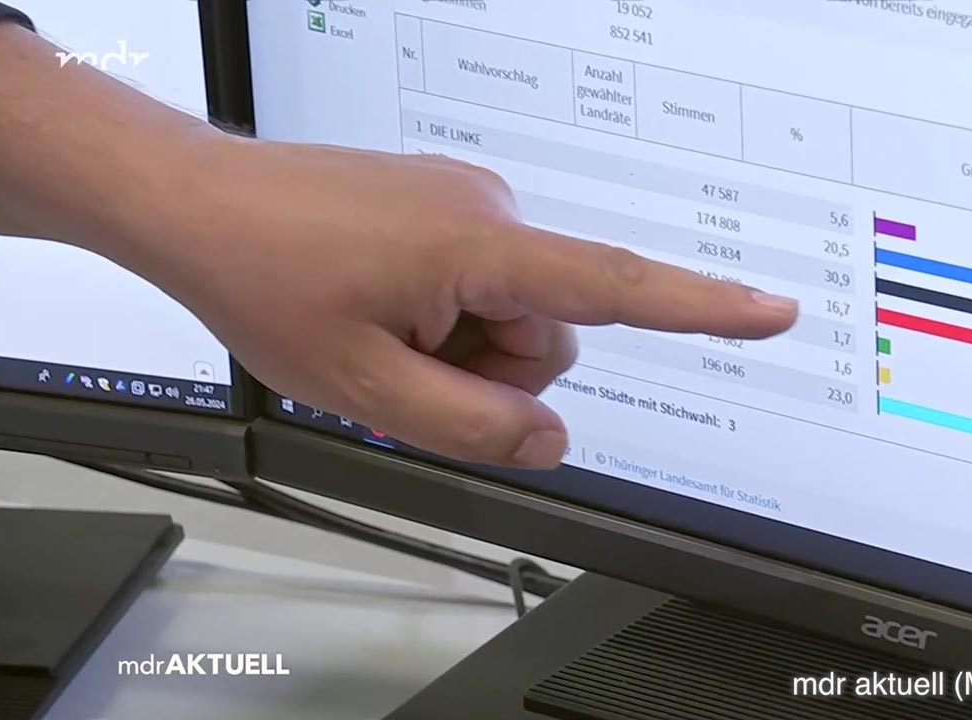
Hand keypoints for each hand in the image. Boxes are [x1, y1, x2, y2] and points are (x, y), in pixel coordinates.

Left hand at [150, 138, 798, 468]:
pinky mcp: (447, 208)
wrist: (199, 205)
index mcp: (481, 248)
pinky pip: (481, 284)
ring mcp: (468, 204)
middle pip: (548, 334)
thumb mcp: (366, 387)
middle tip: (403, 362)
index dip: (704, 308)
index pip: (616, 288)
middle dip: (491, 370)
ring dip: (461, 344)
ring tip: (382, 328)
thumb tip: (550, 438)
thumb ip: (472, 427)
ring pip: (511, 315)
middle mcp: (490, 211)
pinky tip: (381, 302)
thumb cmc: (266, 275)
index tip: (772, 311)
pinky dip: (446, 314)